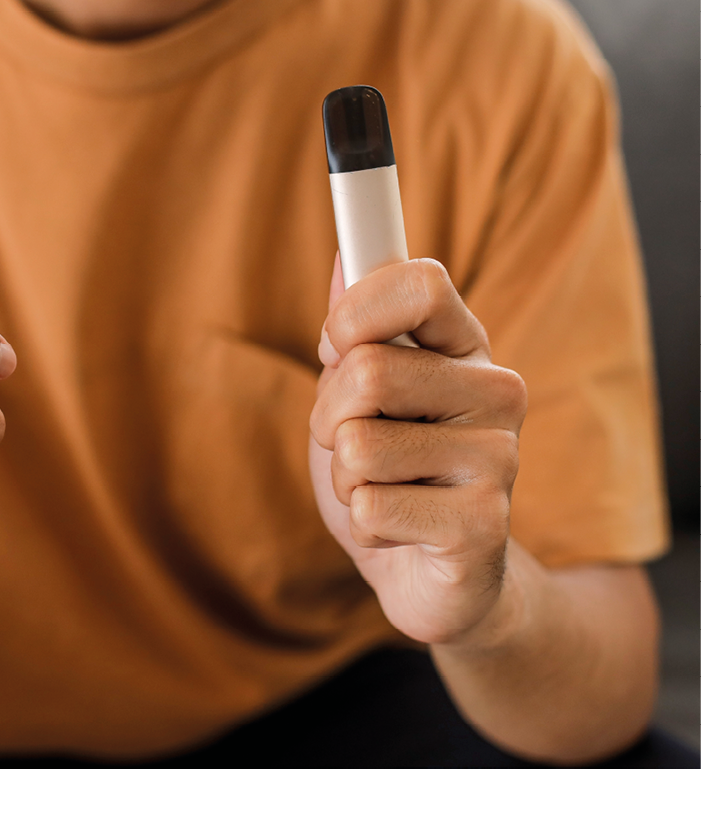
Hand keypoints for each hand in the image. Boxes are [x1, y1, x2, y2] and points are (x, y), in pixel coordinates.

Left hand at [308, 255, 526, 644]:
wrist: (435, 574)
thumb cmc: (391, 472)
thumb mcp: (357, 395)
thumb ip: (354, 331)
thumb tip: (346, 254)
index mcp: (465, 347)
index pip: (420, 282)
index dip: (355, 312)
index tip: (335, 344)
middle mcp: (496, 392)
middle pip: (366, 370)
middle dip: (329, 416)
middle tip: (353, 443)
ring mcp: (499, 460)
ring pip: (357, 445)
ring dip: (345, 478)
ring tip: (385, 490)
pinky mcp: (484, 526)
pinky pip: (369, 507)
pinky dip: (362, 525)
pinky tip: (399, 531)